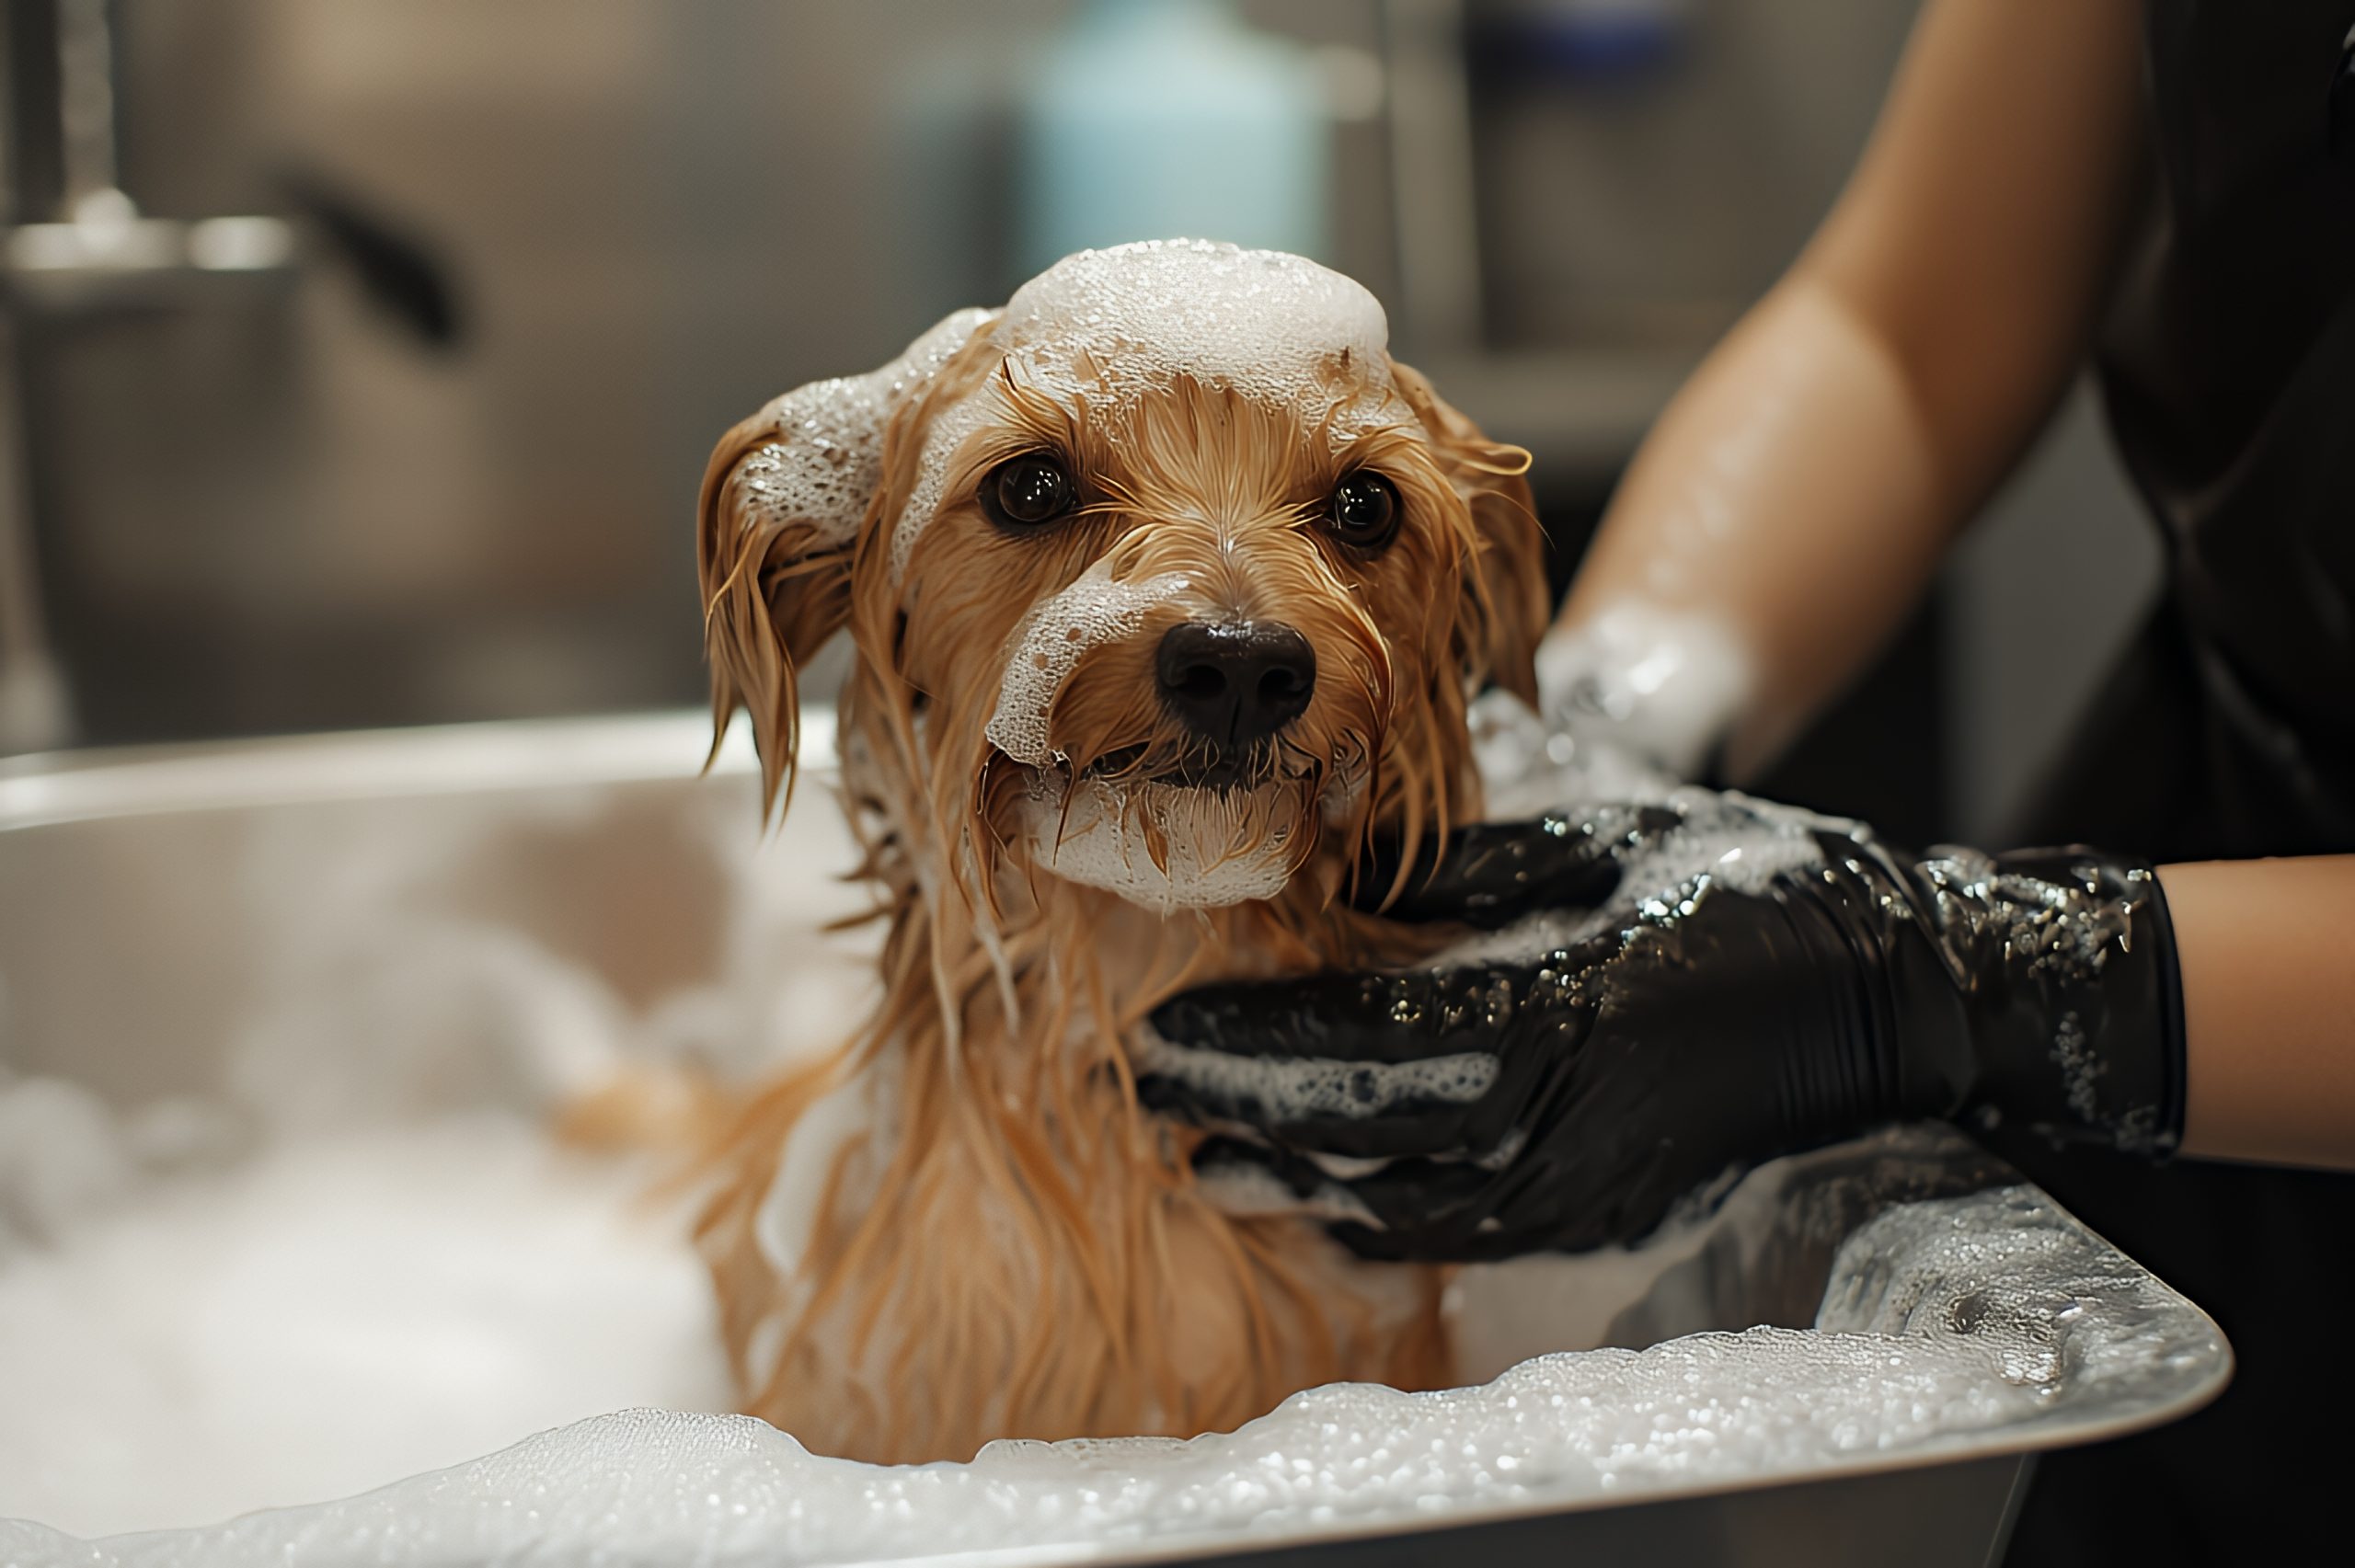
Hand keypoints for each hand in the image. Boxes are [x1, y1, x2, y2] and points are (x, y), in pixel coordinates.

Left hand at [1140, 784, 2184, 1260]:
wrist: (1894, 994)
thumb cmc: (1760, 889)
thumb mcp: (1614, 841)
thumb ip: (1476, 873)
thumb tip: (1350, 882)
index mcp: (1570, 1004)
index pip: (1373, 1037)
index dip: (1260, 1040)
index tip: (1170, 1026)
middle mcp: (1574, 1111)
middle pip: (1371, 1133)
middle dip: (1251, 1113)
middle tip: (1154, 1094)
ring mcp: (1597, 1177)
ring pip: (1414, 1208)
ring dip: (1303, 1188)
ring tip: (1213, 1163)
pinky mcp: (1615, 1210)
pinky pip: (1478, 1240)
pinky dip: (1391, 1234)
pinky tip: (1330, 1216)